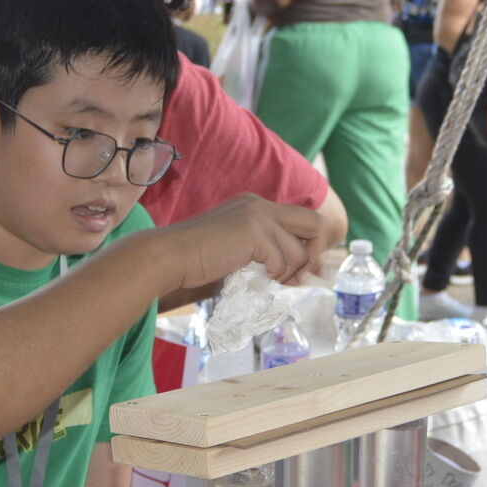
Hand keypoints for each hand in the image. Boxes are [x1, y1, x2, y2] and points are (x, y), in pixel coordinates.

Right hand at [154, 195, 321, 290]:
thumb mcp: (239, 250)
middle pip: (315, 223)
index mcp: (257, 206)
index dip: (310, 246)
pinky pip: (281, 261)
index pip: (301, 220)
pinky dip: (272, 275)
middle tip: (304, 278)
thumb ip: (266, 252)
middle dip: (316, 253)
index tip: (305, 271)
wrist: (171, 257)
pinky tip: (254, 277)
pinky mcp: (255, 231)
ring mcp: (259, 216)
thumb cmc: (199, 262)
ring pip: (298, 251)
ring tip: (266, 281)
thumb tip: (300, 272)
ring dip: (287, 273)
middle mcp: (261, 205)